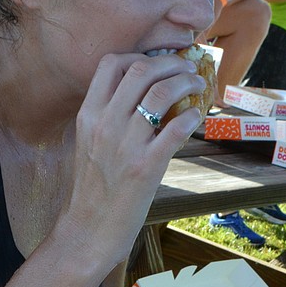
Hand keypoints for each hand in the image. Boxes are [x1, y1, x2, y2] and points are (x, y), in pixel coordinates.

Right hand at [66, 51, 206, 264]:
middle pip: (140, 70)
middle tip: (186, 69)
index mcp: (88, 115)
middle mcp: (104, 123)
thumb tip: (137, 98)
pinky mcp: (146, 166)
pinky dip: (192, 115)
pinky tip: (196, 116)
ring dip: (186, 82)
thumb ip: (106, 118)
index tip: (157, 63)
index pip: (111, 63)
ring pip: (161, 92)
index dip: (139, 55)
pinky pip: (176, 128)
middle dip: (170, 63)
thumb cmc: (91, 190)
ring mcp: (125, 144)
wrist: (89, 230)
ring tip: (197, 86)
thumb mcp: (88, 144)